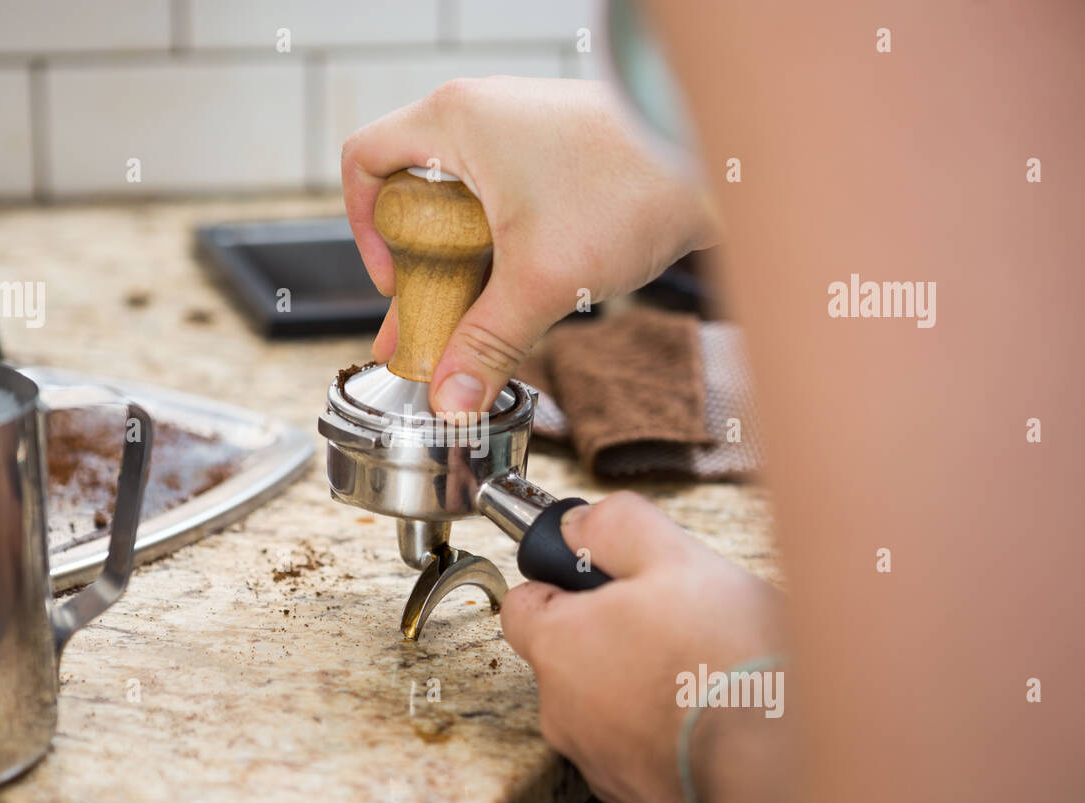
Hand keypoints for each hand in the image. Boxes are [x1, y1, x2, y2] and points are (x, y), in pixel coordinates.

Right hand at [341, 76, 719, 413]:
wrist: (722, 159)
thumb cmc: (634, 186)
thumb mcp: (542, 281)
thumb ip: (487, 346)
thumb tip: (450, 404)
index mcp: (455, 122)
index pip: (365, 162)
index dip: (364, 229)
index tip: (397, 283)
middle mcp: (482, 116)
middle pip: (413, 191)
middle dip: (418, 266)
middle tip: (428, 322)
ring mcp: (523, 132)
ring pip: (464, 204)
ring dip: (463, 265)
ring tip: (470, 324)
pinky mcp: (557, 155)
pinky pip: (505, 204)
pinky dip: (502, 250)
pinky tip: (517, 298)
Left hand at [500, 492, 787, 802]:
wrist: (781, 774)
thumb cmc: (729, 668)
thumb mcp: (676, 559)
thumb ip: (615, 526)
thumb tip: (580, 524)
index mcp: (559, 648)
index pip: (523, 604)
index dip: (561, 581)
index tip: (603, 577)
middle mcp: (564, 714)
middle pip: (572, 656)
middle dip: (616, 634)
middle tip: (677, 622)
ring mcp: (601, 763)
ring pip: (610, 706)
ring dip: (646, 685)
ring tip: (707, 672)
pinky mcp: (643, 800)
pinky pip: (645, 751)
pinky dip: (671, 733)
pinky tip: (718, 718)